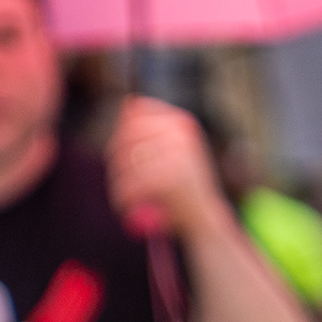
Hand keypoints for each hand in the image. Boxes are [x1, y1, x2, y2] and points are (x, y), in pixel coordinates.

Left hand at [105, 96, 226, 245]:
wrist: (207, 219)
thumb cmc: (185, 188)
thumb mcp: (173, 152)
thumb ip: (152, 129)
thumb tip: (128, 102)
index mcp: (182, 123)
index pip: (138, 111)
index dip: (123, 131)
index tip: (123, 152)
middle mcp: (182, 133)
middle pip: (128, 134)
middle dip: (115, 158)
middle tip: (116, 179)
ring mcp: (178, 153)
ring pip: (126, 160)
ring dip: (116, 181)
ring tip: (121, 197)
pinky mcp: (171, 176)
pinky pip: (131, 182)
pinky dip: (123, 197)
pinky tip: (128, 207)